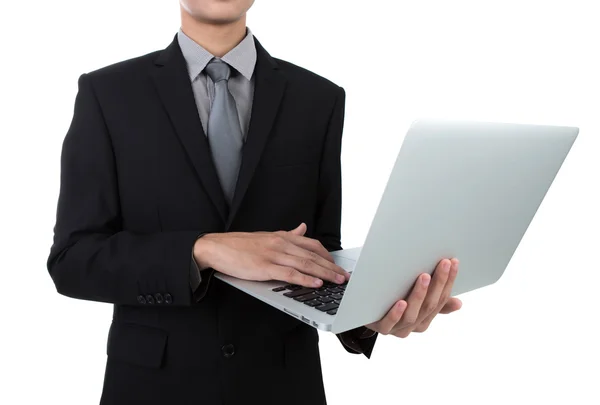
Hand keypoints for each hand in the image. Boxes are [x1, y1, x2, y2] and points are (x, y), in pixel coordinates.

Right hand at [193, 223, 349, 287]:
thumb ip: (287, 234)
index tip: (338, 265)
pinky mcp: (265, 267)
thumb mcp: (267, 236)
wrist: (216, 247)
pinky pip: (290, 274)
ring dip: (324, 273)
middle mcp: (281, 243)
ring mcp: (273, 255)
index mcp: (282, 236)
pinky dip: (305, 279)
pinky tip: (316, 283)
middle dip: (331, 267)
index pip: (312, 244)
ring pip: (305, 264)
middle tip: (345, 276)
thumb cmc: (239, 245)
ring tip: (337, 281)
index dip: (328, 256)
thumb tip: (302, 228)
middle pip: (313, 255)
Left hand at [366, 258, 462, 336]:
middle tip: (443, 263)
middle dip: (438, 283)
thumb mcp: (416, 302)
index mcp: (425, 319)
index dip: (449, 281)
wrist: (365, 313)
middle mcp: (414, 325)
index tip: (453, 262)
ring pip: (412, 314)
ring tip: (424, 277)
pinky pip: (389, 323)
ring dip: (419, 295)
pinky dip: (396, 313)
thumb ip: (435, 302)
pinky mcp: (380, 327)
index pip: (441, 299)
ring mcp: (397, 328)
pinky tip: (401, 302)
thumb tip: (459, 303)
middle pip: (429, 305)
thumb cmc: (393, 303)